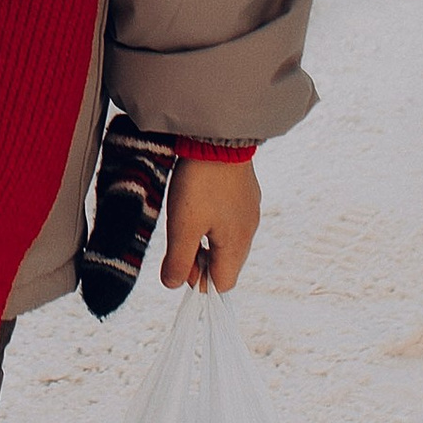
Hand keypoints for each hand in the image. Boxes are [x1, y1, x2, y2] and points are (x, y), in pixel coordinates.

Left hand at [162, 154, 258, 294]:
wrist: (217, 136)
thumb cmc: (199, 184)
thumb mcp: (182, 226)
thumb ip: (179, 261)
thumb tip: (173, 285)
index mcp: (237, 244)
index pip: (224, 284)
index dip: (200, 281)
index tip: (180, 261)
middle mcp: (249, 230)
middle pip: (226, 263)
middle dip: (200, 260)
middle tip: (179, 238)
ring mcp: (249, 210)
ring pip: (227, 240)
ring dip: (205, 239)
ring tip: (186, 217)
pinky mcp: (245, 193)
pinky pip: (230, 219)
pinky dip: (213, 220)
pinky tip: (199, 201)